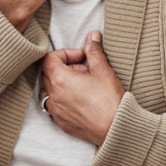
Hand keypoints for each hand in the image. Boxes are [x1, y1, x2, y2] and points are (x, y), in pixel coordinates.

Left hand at [39, 31, 124, 145]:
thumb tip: (92, 35)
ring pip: (50, 90)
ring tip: (82, 85)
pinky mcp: (61, 123)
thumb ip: (94, 51)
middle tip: (85, 69)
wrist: (116, 129)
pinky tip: (81, 99)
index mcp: (60, 80)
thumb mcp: (103, 70)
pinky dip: (63, 99)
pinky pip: (54, 106)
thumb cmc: (109, 100)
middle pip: (48, 73)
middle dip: (66, 67)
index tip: (82, 57)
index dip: (65, 53)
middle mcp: (53, 96)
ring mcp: (56, 111)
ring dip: (62, 83)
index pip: (49, 58)